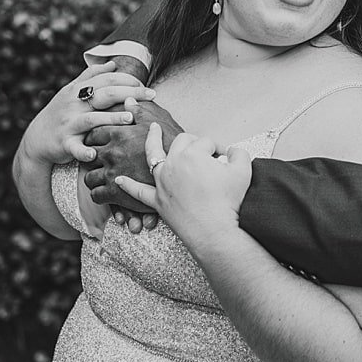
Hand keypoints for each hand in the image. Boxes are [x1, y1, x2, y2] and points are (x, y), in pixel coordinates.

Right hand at [19, 61, 154, 165]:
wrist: (36, 139)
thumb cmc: (59, 113)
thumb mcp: (71, 91)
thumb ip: (91, 76)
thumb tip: (112, 63)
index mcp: (77, 91)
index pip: (106, 80)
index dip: (128, 80)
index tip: (146, 86)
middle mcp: (74, 105)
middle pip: (104, 95)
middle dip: (129, 93)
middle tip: (151, 96)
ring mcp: (69, 124)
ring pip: (92, 119)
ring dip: (111, 118)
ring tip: (130, 118)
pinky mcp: (64, 143)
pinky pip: (75, 148)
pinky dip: (84, 152)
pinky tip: (94, 155)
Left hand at [81, 99, 184, 211]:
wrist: (185, 172)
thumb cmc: (175, 144)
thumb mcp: (159, 119)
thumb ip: (140, 109)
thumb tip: (127, 100)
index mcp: (118, 133)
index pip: (93, 134)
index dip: (94, 140)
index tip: (98, 144)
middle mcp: (111, 152)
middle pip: (88, 156)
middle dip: (92, 159)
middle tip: (99, 163)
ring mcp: (112, 173)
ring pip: (89, 177)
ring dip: (94, 178)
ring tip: (102, 180)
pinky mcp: (117, 193)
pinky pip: (96, 195)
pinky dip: (100, 195)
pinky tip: (107, 194)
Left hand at [115, 123, 253, 236]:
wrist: (214, 231)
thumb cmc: (229, 201)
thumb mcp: (243, 171)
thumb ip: (239, 153)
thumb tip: (233, 150)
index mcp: (192, 154)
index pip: (207, 142)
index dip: (219, 148)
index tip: (227, 157)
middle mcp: (173, 164)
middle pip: (181, 142)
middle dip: (194, 142)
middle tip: (205, 151)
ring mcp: (162, 182)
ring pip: (154, 157)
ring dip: (151, 141)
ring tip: (152, 130)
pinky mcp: (158, 201)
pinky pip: (138, 192)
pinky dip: (127, 185)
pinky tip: (117, 179)